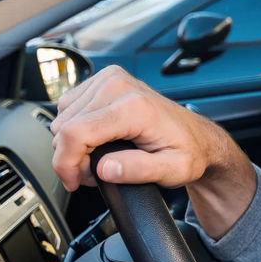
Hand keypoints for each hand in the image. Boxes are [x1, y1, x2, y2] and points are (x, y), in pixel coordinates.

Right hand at [49, 65, 233, 191]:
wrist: (197, 136)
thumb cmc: (188, 151)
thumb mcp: (173, 171)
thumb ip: (139, 171)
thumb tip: (104, 169)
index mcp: (134, 107)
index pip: (75, 133)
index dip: (65, 163)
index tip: (73, 182)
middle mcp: (119, 86)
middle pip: (65, 126)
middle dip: (71, 156)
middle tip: (94, 172)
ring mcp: (111, 79)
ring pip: (63, 117)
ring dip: (73, 142)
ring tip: (98, 156)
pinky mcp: (105, 80)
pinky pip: (70, 106)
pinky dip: (76, 127)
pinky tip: (96, 139)